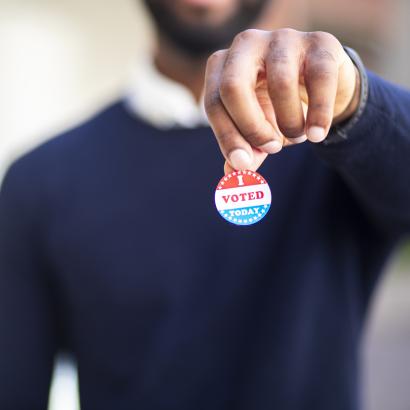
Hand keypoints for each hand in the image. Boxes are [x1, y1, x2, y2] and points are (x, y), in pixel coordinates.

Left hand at [204, 28, 360, 172]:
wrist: (322, 88)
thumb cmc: (280, 108)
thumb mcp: (260, 131)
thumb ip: (247, 150)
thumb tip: (233, 173)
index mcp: (224, 66)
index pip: (214, 102)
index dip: (227, 137)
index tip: (243, 164)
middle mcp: (247, 45)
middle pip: (234, 87)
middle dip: (251, 127)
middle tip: (270, 148)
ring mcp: (283, 38)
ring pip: (280, 84)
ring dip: (290, 123)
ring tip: (298, 136)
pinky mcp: (320, 42)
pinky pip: (319, 80)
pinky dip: (319, 114)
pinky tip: (317, 134)